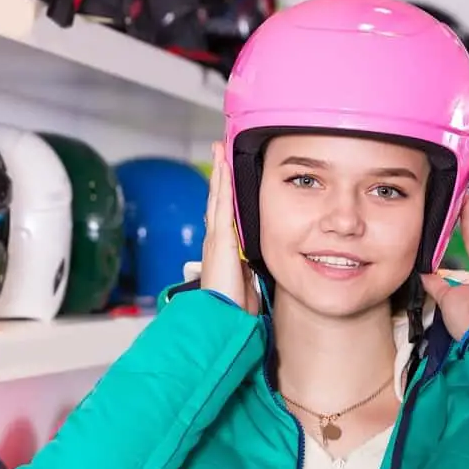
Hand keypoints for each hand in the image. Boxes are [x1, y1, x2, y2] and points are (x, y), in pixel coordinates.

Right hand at [200, 141, 259, 314]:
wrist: (222, 317)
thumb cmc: (233, 306)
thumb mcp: (245, 284)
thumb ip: (248, 270)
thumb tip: (252, 266)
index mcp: (222, 251)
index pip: (223, 216)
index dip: (223, 196)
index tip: (226, 179)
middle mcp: (215, 240)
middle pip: (217, 201)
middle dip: (218, 178)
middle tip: (219, 154)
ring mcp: (216, 238)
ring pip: (217, 198)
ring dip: (219, 173)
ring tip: (219, 151)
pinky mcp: (220, 238)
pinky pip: (222, 204)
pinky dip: (222, 185)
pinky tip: (224, 168)